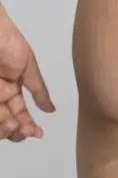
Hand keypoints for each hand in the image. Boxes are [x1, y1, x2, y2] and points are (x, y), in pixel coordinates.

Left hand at [0, 7, 55, 141]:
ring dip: (6, 128)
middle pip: (7, 121)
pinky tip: (8, 121)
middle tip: (24, 131)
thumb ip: (38, 90)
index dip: (28, 125)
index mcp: (11, 89)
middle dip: (17, 130)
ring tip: (14, 125)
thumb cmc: (8, 44)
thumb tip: (51, 110)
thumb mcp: (28, 66)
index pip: (19, 113)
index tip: (39, 134)